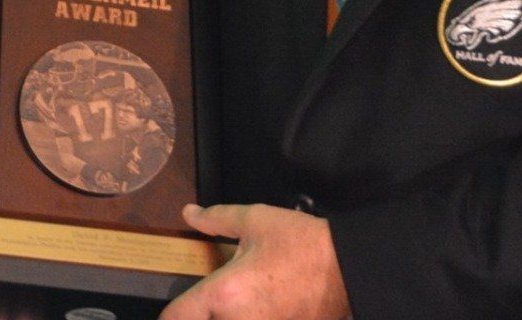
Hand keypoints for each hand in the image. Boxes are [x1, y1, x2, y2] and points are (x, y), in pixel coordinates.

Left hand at [161, 203, 349, 319]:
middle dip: (199, 317)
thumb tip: (188, 213)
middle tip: (203, 306)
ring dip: (224, 319)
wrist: (351, 269)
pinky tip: (256, 311)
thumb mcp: (256, 221)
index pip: (176, 317)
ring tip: (229, 308)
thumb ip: (216, 219)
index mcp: (224, 294)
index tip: (177, 307)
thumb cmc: (300, 243)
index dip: (170, 314)